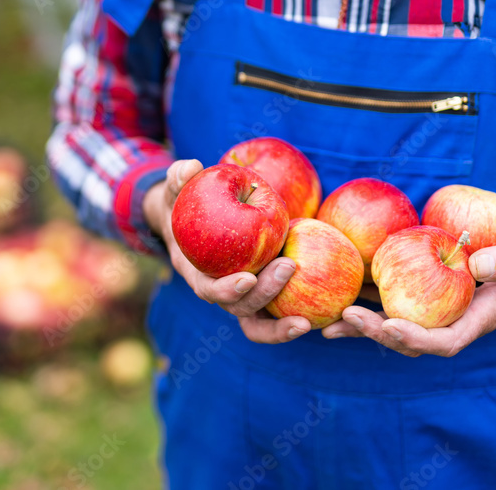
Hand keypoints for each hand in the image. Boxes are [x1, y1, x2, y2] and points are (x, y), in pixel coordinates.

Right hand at [143, 159, 310, 343]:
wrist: (195, 221)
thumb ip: (180, 177)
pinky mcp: (261, 294)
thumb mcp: (177, 187)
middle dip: (264, 294)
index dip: (227, 289)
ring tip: (307, 322)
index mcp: (196, 271)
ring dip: (280, 326)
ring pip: (258, 324)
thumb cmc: (186, 202)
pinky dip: (292, 321)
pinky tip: (318, 317)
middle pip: (239, 308)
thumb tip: (190, 168)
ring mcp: (241, 297)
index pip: (208, 289)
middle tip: (288, 267)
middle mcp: (219, 291)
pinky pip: (276, 315)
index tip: (248, 277)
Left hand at [321, 227, 495, 356]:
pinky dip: (370, 297)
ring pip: (396, 321)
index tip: (389, 327)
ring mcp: (440, 307)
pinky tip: (342, 289)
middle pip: (410, 337)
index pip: (443, 342)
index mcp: (477, 320)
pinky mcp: (429, 290)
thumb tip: (476, 264)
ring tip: (327, 322)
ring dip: (363, 324)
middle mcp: (453, 319)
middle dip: (376, 332)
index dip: (415, 339)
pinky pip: (397, 298)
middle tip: (344, 319)